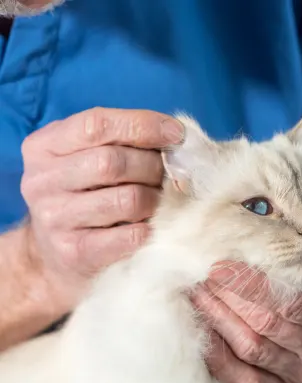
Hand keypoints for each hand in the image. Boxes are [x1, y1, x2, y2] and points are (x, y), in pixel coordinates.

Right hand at [20, 107, 182, 311]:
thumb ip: (120, 141)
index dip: (143, 125)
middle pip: (112, 162)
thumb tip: (175, 137)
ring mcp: (55, 219)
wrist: (55, 255)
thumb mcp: (86, 158)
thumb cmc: (83, 195)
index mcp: (43, 147)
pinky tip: (150, 224)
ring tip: (158, 200)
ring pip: (128, 199)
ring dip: (155, 199)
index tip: (176, 133)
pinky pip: (131, 235)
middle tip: (167, 175)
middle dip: (153, 166)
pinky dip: (150, 228)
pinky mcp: (75, 252)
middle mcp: (41, 181)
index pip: (97, 124)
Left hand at [192, 253, 301, 382]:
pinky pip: (246, 382)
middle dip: (229, 297)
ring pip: (253, 349)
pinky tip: (205, 329)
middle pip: (268, 325)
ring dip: (219, 319)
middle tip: (202, 275)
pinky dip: (220, 356)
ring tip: (198, 293)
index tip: (221, 265)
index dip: (252, 285)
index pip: (294, 303)